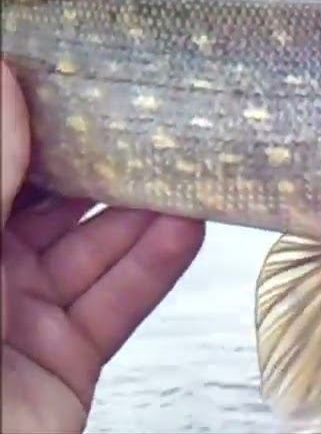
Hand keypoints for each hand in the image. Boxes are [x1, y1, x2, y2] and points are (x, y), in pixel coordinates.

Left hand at [1, 61, 204, 433]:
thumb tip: (6, 79)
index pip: (1, 164)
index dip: (36, 120)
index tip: (84, 74)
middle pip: (51, 202)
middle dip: (103, 161)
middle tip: (155, 116)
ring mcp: (22, 316)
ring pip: (95, 249)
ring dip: (143, 209)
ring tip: (189, 163)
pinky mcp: (65, 360)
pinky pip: (117, 302)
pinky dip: (156, 265)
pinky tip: (188, 226)